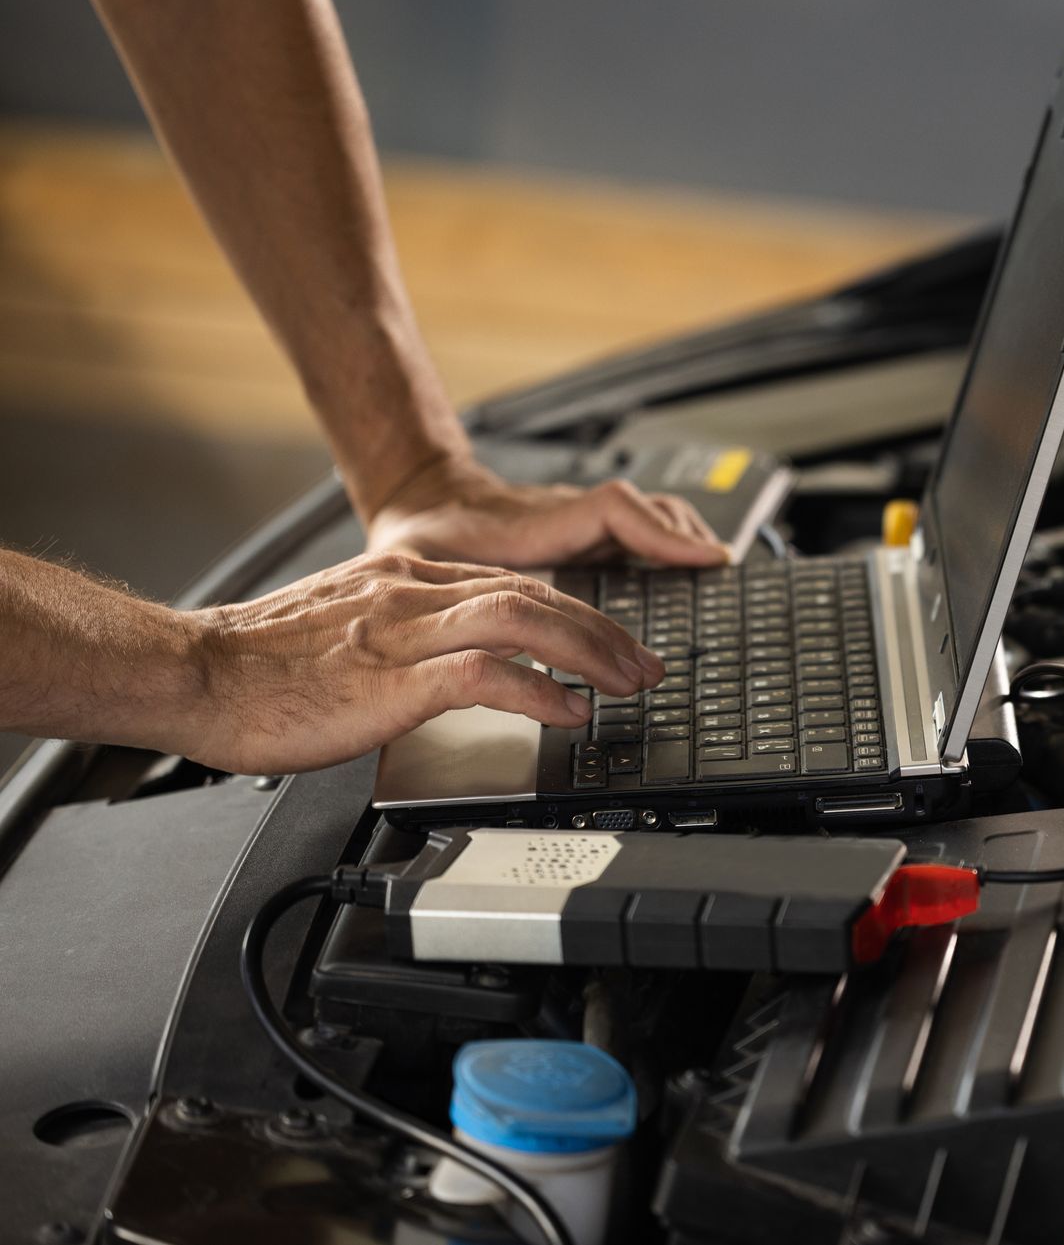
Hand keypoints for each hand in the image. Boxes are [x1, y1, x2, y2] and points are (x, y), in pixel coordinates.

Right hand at [172, 552, 660, 773]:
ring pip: (524, 620)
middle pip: (534, 595)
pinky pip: (486, 674)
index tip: (608, 640)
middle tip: (646, 664)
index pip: (512, 584)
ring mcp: (404, 629)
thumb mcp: (344, 631)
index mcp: (402, 576)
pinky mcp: (392, 676)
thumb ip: (400, 634)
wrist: (193, 673)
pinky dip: (539, 690)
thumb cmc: (257, 668)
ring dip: (590, 652)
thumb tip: (447, 666)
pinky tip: (570, 711)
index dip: (573, 612)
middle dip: (603, 630)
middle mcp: (411, 591)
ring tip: (629, 684)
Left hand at [365, 453, 728, 567]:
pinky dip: (667, 542)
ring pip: (649, 513)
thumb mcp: (423, 562)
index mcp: (535, 523)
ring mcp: (578, 519)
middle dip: (684, 545)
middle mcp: (567, 515)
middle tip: (714, 580)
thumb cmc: (420, 535)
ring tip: (709, 572)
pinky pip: (638, 525)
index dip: (661, 533)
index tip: (702, 558)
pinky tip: (679, 569)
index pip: (613, 510)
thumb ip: (443, 590)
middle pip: (647, 510)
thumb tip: (470, 642)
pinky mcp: (582, 529)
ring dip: (682, 539)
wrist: (419, 498)